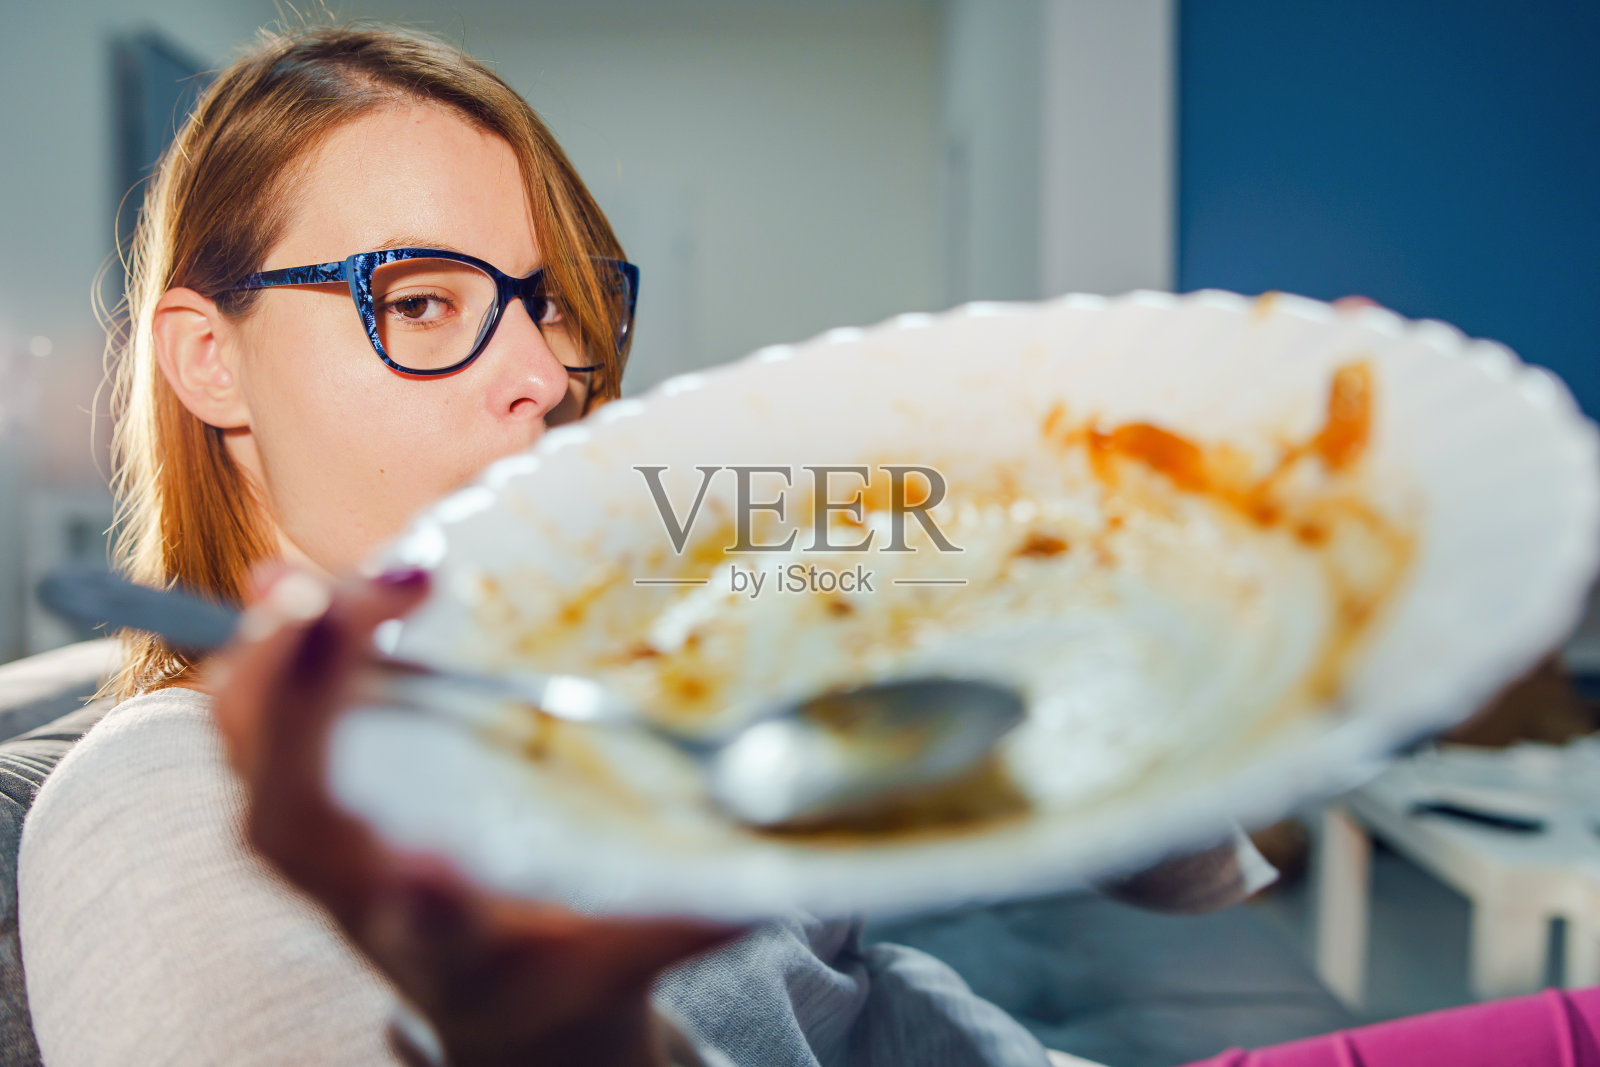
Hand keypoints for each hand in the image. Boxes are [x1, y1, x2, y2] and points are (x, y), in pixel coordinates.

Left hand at [206, 564, 739, 1066]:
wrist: (492, 1006)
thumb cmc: (564, 973)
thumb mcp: (639, 952)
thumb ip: (708, 907)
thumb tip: (812, 856)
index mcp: (461, 954)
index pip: (434, 938)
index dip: (427, 909)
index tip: (435, 871)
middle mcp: (366, 906)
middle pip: (294, 820)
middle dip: (303, 712)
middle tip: (342, 606)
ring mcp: (319, 858)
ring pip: (251, 766)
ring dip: (273, 669)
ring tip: (319, 581)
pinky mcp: (304, 809)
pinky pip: (248, 730)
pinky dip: (258, 657)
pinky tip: (286, 584)